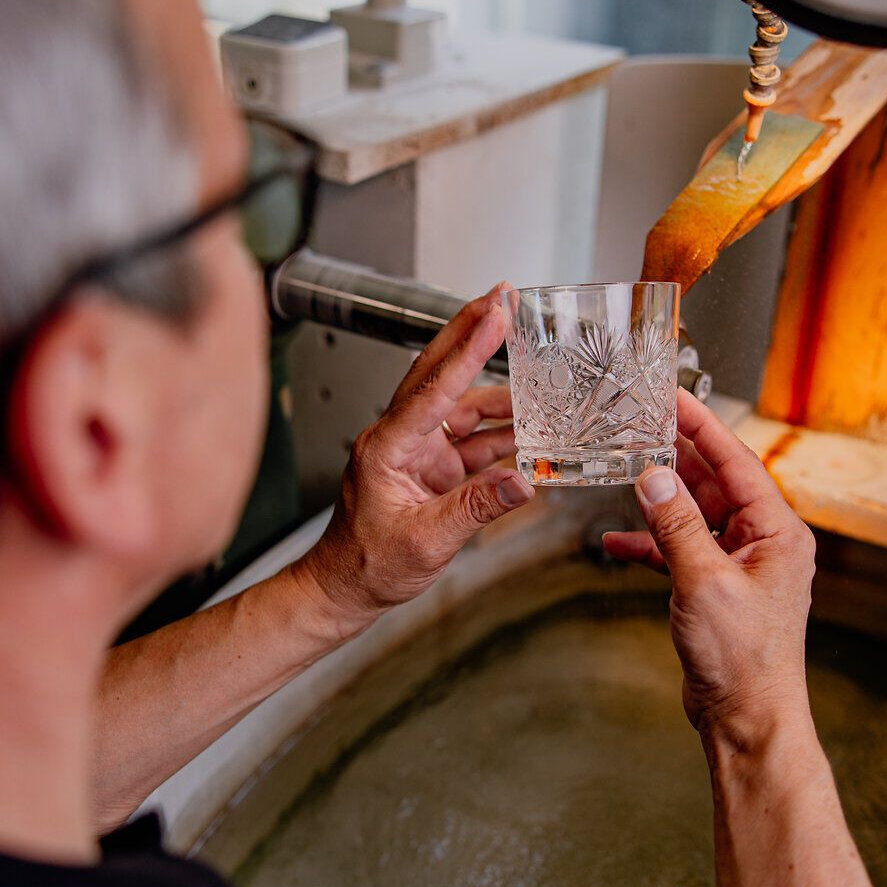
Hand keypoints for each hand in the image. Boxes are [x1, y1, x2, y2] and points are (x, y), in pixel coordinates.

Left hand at [296, 286, 533, 629]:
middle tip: (503, 296)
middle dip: (473, 333)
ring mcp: (419, 451)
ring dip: (504, 393)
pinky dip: (506, 435)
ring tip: (541, 374)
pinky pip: (476, 441)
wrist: (345, 589)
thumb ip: (476, 509)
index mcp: (387, 446)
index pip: (434, 388)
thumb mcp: (425, 543)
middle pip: (441, 373)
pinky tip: (534, 429)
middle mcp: (402, 439)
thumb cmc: (366, 565)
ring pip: (465, 406)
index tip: (494, 314)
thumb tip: (522, 482)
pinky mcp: (434, 467)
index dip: (469, 349)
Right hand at [602, 393, 815, 744]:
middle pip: (716, 483)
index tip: (672, 397)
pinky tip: (618, 541)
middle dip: (676, 455)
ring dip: (660, 499)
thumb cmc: (744, 660)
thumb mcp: (704, 582)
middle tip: (641, 424)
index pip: (736, 462)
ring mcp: (741, 567)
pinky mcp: (717, 591)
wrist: (748, 721)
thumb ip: (676, 525)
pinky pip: (682, 552)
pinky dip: (652, 545)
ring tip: (624, 471)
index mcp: (778, 532)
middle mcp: (764, 543)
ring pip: (696, 515)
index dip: (702, 426)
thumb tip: (653, 476)